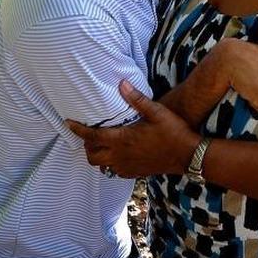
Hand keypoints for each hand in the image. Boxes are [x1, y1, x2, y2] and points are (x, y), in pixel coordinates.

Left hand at [66, 80, 199, 176]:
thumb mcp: (156, 111)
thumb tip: (121, 84)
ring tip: (103, 143)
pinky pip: (115, 171)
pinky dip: (111, 163)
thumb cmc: (173, 132)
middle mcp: (121, 156)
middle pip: (92, 156)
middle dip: (87, 146)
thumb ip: (136, 99)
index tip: (68, 123)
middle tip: (91, 134)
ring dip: (98, 155)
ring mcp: (127, 167)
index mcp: (122, 139)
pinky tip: (119, 153)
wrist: (188, 155)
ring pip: (102, 166)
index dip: (77, 130)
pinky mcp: (135, 173)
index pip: (92, 136)